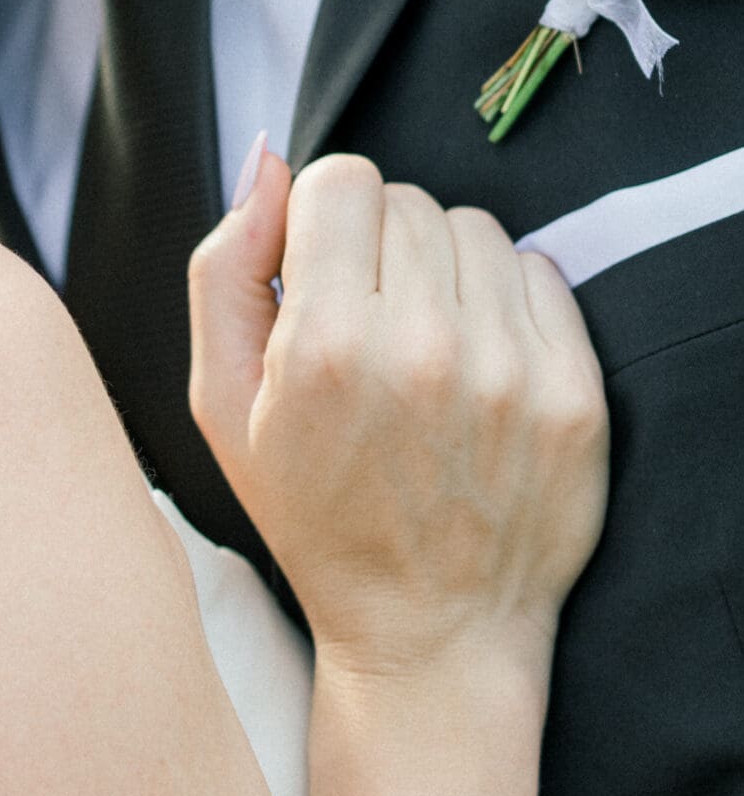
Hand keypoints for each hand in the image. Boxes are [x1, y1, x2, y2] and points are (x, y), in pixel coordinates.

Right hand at [189, 153, 607, 682]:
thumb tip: (266, 164)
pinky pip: (539, 271)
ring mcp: (509, 369)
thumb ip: (224, 270)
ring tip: (421, 342)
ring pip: (474, 228)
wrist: (429, 631)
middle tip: (366, 323)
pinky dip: (503, 298)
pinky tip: (475, 358)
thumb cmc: (316, 516)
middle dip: (376, 247)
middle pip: (406, 200)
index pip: (341, 179)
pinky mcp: (574, 391)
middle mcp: (423, 348)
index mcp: (326, 347)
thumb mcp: (221, 403)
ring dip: (441, 267)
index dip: (320, 218)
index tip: (318, 273)